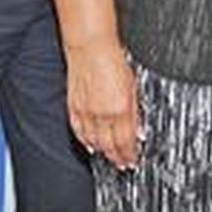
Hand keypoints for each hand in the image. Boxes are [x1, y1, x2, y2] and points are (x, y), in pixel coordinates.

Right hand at [65, 42, 138, 169]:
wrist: (90, 46)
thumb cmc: (113, 59)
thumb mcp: (133, 86)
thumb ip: (135, 112)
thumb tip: (138, 130)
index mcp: (120, 109)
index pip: (126, 142)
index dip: (130, 155)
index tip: (133, 161)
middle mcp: (102, 114)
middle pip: (109, 146)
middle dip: (117, 158)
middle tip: (122, 165)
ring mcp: (86, 111)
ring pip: (94, 142)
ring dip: (102, 152)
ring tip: (108, 157)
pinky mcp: (74, 106)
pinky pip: (79, 131)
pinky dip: (85, 141)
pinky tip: (90, 145)